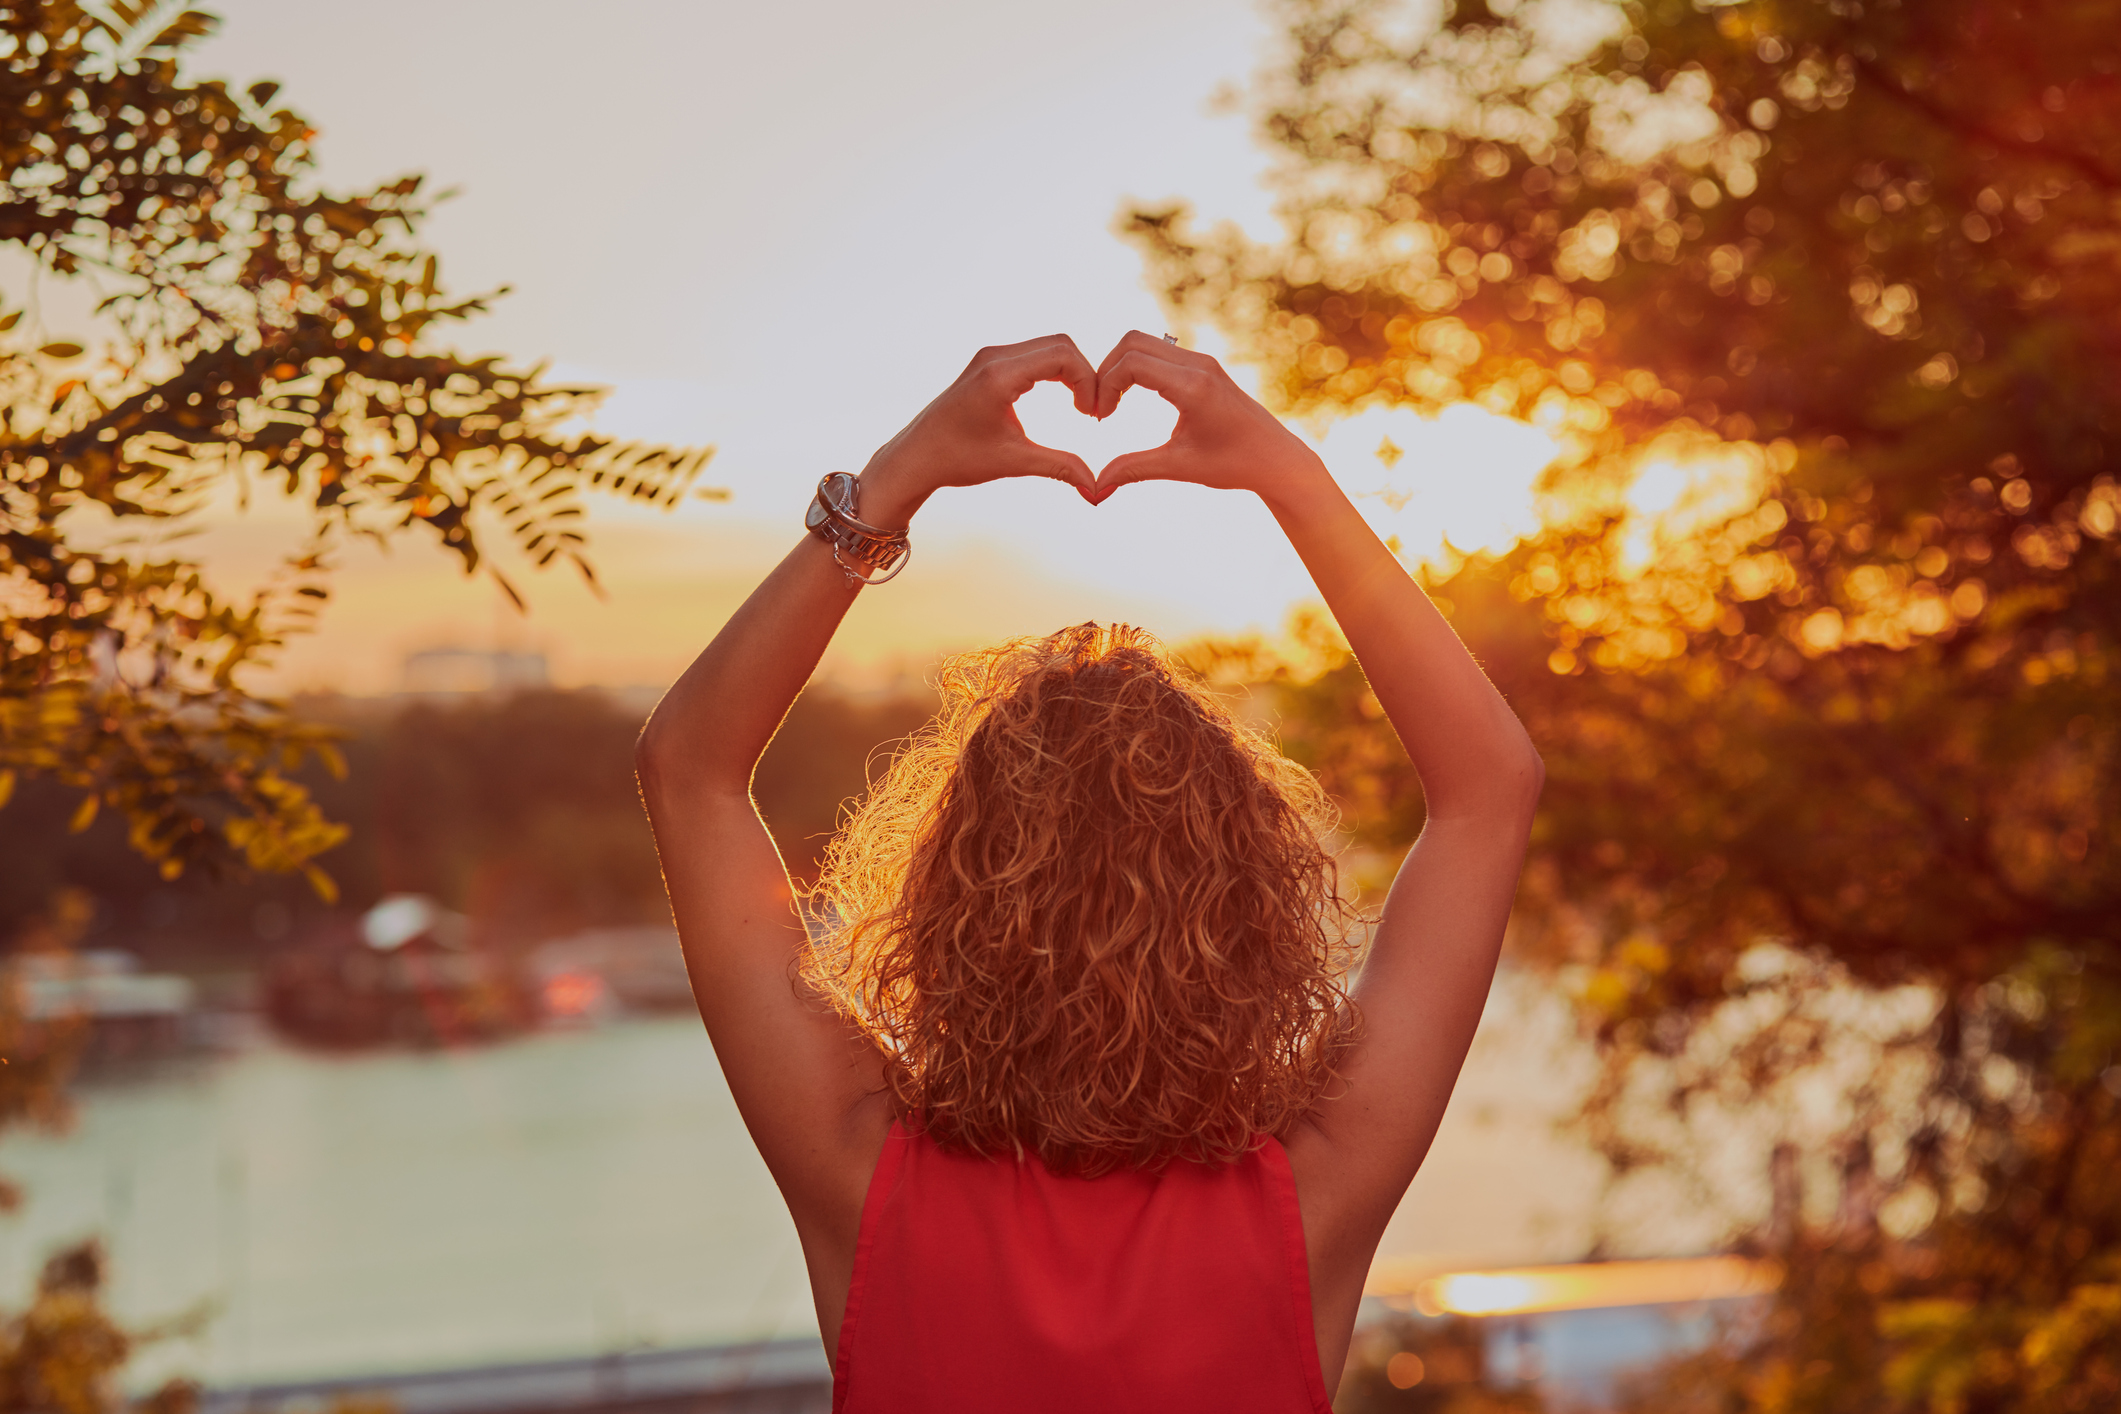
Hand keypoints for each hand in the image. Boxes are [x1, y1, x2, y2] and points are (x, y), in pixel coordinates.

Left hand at [856, 335, 1100, 525]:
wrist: (916, 457)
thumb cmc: (957, 459)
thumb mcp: (1014, 462)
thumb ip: (1060, 468)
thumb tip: (1098, 490)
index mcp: (999, 374)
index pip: (1064, 354)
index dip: (1089, 381)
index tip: (1093, 416)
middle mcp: (994, 356)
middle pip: (1061, 344)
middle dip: (1085, 375)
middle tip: (1091, 412)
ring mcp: (990, 357)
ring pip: (1049, 347)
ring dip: (1071, 373)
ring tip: (1080, 408)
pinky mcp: (988, 363)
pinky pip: (1034, 354)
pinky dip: (1055, 372)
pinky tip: (1062, 399)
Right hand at [1089, 331, 1328, 507]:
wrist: (1276, 459)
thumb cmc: (1234, 465)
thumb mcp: (1180, 467)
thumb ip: (1133, 470)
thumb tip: (1095, 488)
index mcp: (1193, 387)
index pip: (1131, 363)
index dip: (1104, 386)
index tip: (1099, 418)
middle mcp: (1198, 365)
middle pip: (1132, 342)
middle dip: (1106, 371)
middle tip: (1099, 408)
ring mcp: (1202, 362)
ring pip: (1143, 342)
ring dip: (1120, 368)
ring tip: (1111, 405)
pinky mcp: (1203, 366)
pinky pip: (1158, 351)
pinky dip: (1136, 367)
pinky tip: (1130, 398)